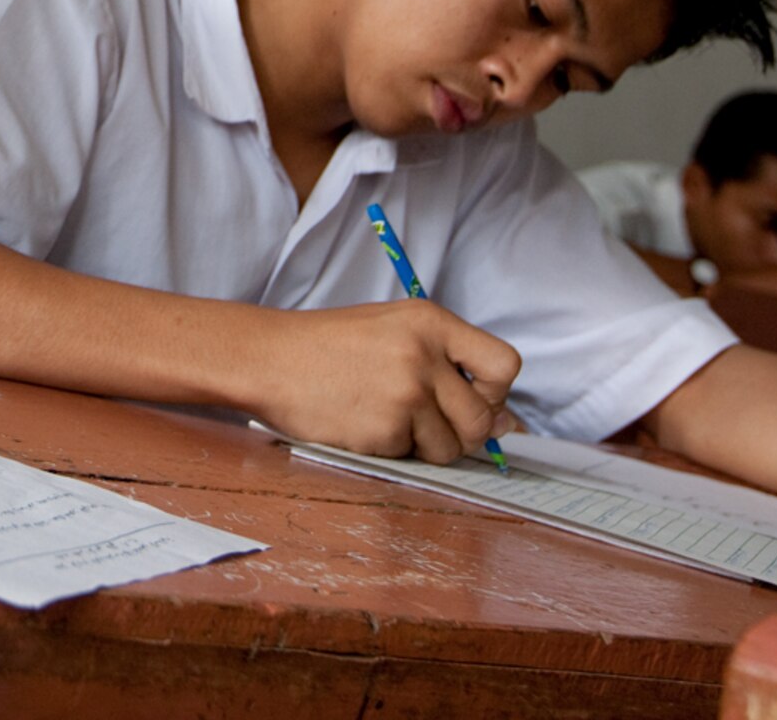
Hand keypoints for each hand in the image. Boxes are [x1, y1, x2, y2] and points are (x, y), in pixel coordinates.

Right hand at [238, 300, 523, 462]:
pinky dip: (394, 449)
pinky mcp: (384, 428)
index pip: (504, 365)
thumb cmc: (330, 346)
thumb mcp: (394, 332)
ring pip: (451, 446)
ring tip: (389, 420)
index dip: (496, 393)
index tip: (474, 400)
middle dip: (463, 432)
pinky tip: (365, 425)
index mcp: (430, 321)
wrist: (269, 359)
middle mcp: (424, 354)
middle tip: (426, 423)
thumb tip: (507, 426)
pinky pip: (413, 456)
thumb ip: (449, 368)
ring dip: (426, 445)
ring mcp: (405, 393)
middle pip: (482, 417)